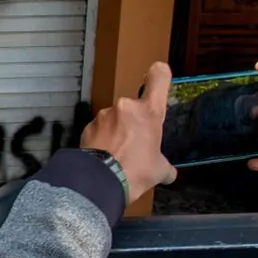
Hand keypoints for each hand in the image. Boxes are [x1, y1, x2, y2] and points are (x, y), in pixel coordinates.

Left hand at [81, 62, 179, 204]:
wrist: (100, 182)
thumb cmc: (135, 172)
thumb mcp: (159, 170)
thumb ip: (164, 165)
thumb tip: (169, 173)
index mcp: (149, 112)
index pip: (158, 77)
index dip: (159, 75)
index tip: (158, 76)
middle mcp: (126, 107)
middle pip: (134, 109)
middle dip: (135, 125)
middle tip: (136, 147)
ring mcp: (104, 115)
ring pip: (115, 120)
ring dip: (117, 133)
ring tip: (118, 157)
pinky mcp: (88, 127)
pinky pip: (99, 130)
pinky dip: (102, 140)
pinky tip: (104, 158)